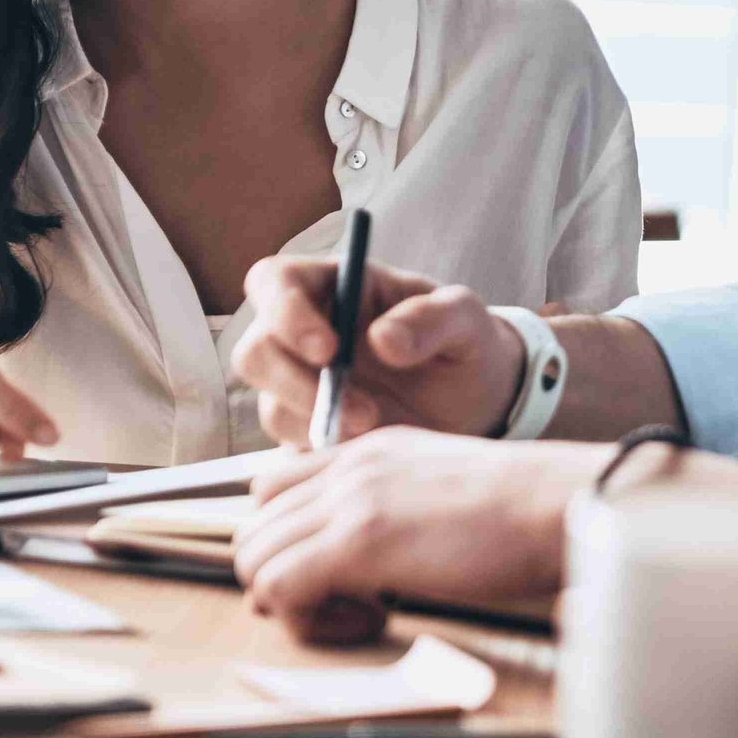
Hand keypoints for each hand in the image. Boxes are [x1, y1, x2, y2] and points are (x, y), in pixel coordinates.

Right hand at [233, 256, 526, 445]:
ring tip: (379, 430)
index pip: (274, 281)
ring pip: (270, 407)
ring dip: (317, 425)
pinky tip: (367, 453)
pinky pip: (290, 451)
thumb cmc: (468, 345)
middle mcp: (306, 335)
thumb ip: (433, 318)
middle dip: (295, 384)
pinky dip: (322, 456)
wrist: (482, 405)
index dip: (283, 311)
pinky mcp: (312, 435)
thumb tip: (382, 339)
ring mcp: (303, 388)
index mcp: (336, 287)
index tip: (328, 349)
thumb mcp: (468, 321)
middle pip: (254, 351)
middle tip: (362, 411)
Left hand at [234, 428, 603, 643]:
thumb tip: (369, 563)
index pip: (275, 491)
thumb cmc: (522, 512)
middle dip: (286, 579)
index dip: (291, 542)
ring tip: (358, 615)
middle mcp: (347, 468)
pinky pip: (277, 587)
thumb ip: (396, 508)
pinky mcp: (356, 542)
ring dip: (293, 602)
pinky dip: (307, 620)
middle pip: (256, 529)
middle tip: (347, 605)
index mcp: (367, 452)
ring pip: (253, 558)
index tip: (338, 576)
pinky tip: (368, 620)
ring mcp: (347, 501)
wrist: (556, 502)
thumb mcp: (441, 489)